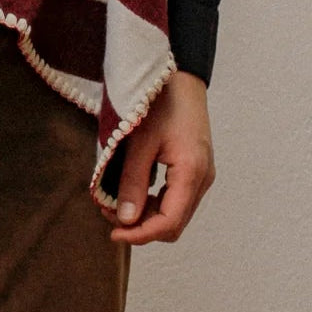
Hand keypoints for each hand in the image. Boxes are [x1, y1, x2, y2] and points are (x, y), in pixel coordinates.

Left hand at [103, 70, 215, 244]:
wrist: (181, 76)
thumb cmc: (160, 102)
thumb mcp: (140, 141)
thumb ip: (132, 181)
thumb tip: (125, 219)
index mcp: (192, 173)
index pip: (169, 223)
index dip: (141, 235)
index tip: (114, 233)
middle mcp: (202, 179)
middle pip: (173, 223)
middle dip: (141, 227)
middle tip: (109, 215)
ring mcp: (201, 175)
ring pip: (175, 213)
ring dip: (146, 215)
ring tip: (115, 204)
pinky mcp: (195, 169)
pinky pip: (176, 198)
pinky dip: (154, 202)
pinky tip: (132, 193)